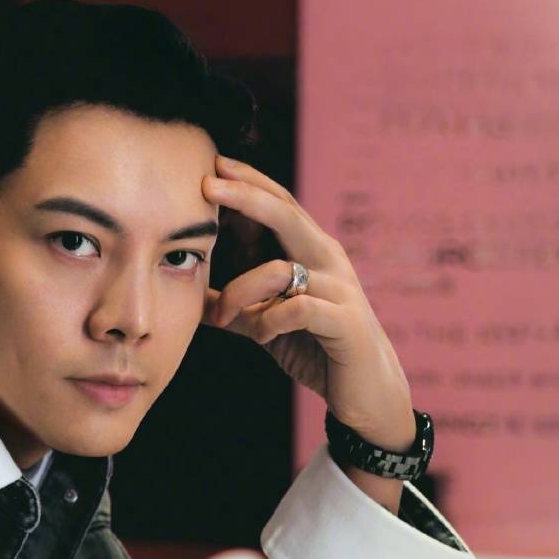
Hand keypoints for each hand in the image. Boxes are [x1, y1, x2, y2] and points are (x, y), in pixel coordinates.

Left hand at [200, 155, 415, 448]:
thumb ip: (235, 306)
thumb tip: (192, 297)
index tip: (212, 166)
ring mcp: (340, 289)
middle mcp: (329, 261)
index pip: (280, 205)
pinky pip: (297, 309)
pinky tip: (261, 335)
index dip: (248, 184)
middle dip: (246, 195)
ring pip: (280, 269)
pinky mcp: (346, 322)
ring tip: (226, 317)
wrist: (366, 393)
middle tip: (208, 184)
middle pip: (286, 214)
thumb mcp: (266, 323)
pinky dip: (269, 321)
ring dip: (241, 292)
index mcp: (311, 252)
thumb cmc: (315, 349)